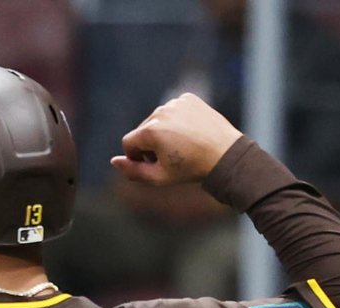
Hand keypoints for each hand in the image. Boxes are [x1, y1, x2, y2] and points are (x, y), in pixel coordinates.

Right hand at [112, 94, 242, 186]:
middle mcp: (160, 112)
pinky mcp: (188, 98)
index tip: (153, 165)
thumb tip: (114, 161)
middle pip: (142, 130)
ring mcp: (175, 102)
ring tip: (180, 145)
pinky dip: (176, 121)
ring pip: (157, 120)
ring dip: (162, 132)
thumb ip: (132, 171)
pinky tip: (189, 132)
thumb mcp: (158, 177)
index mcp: (151, 131)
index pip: (128, 143)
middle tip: (169, 157)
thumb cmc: (191, 169)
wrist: (225, 155)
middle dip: (149, 144)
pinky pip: (172, 110)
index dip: (137, 158)